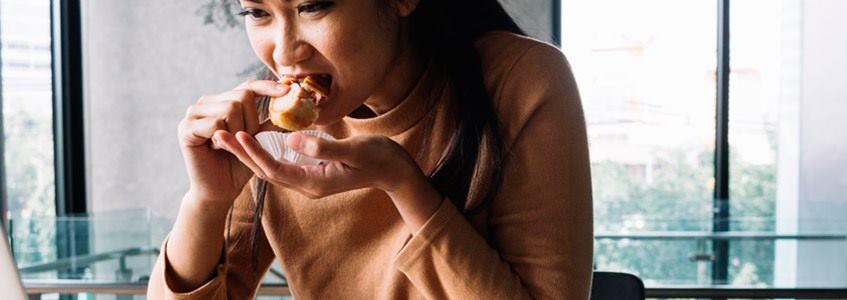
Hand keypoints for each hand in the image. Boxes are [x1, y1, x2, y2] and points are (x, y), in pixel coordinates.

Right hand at [177, 80, 288, 205]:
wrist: (219, 191)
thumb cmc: (239, 165)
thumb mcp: (259, 141)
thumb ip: (268, 122)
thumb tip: (289, 104)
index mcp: (223, 102)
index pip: (248, 86)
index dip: (268, 87)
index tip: (287, 90)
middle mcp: (206, 103)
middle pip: (242, 95)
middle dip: (252, 121)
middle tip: (243, 140)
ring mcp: (193, 113)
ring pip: (231, 108)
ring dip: (238, 131)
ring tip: (228, 145)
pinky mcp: (186, 128)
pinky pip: (216, 123)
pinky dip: (223, 138)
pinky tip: (216, 148)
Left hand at [214, 131, 421, 197]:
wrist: (395, 171)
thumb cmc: (378, 158)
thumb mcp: (353, 150)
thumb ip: (322, 146)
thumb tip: (291, 139)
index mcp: (314, 183)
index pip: (276, 169)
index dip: (255, 153)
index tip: (237, 135)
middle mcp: (307, 185)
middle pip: (266, 171)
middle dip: (242, 154)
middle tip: (217, 134)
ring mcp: (310, 179)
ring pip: (272, 167)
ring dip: (249, 152)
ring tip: (227, 135)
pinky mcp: (313, 171)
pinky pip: (283, 162)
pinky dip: (265, 150)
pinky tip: (254, 137)